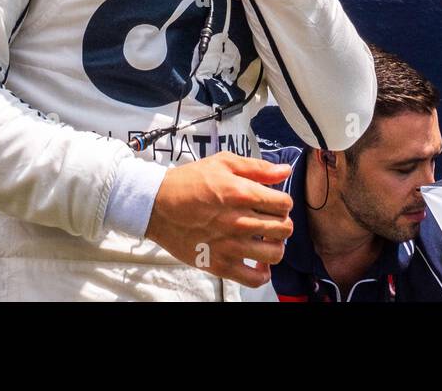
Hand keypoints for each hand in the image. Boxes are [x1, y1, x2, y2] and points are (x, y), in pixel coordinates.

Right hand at [145, 153, 293, 287]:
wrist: (157, 205)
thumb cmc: (190, 181)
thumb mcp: (223, 163)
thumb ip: (257, 167)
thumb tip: (285, 171)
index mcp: (242, 193)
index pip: (284, 204)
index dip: (283, 202)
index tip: (273, 203)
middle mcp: (239, 221)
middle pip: (284, 229)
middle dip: (282, 223)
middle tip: (270, 221)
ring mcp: (230, 245)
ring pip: (275, 254)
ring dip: (275, 246)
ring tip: (265, 240)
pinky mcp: (219, 264)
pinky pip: (254, 279)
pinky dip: (262, 273)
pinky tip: (257, 262)